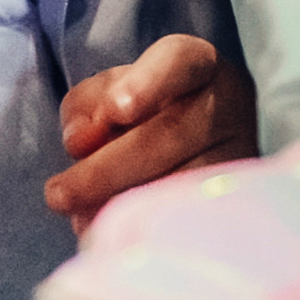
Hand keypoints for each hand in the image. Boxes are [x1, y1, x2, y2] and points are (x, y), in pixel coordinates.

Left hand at [46, 35, 257, 231]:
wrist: (199, 148)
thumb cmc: (143, 114)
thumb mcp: (109, 95)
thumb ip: (86, 108)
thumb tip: (80, 143)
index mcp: (197, 65)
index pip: (177, 62)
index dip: (146, 83)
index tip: (115, 112)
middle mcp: (227, 105)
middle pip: (169, 134)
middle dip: (105, 169)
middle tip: (58, 195)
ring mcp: (241, 155)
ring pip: (180, 183)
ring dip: (122, 205)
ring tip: (79, 221)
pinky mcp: (238, 201)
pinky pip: (188, 219)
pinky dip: (146, 229)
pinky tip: (112, 237)